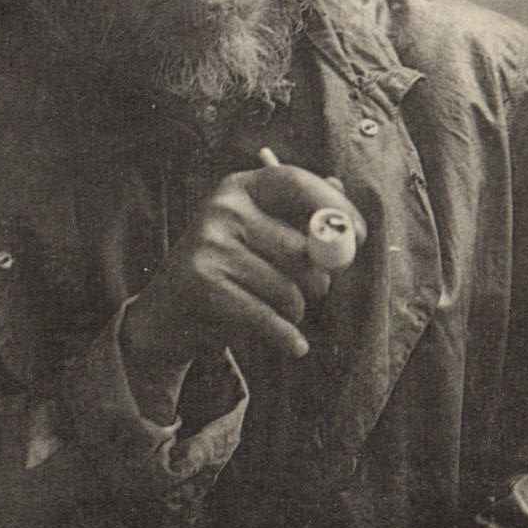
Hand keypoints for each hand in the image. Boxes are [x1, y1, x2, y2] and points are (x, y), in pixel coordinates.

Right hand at [121, 165, 366, 372]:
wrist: (167, 314)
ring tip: (285, 313)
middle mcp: (222, 209)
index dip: (335, 207)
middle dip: (319, 278)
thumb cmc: (227, 269)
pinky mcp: (202, 283)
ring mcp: (208, 244)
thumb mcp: (256, 232)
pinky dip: (286, 336)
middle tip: (317, 291)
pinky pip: (266, 315)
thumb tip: (339, 184)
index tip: (360, 235)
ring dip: (297, 310)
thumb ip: (295, 212)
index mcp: (239, 187)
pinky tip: (294, 344)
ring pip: (287, 288)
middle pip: (300, 247)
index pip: (295, 182)